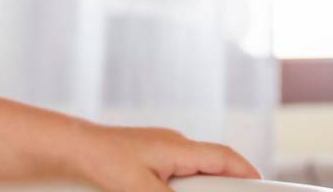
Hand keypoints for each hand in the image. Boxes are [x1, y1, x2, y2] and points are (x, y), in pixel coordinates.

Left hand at [75, 124, 260, 191]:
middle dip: (223, 188)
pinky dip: (180, 188)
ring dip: (197, 189)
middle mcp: (172, 145)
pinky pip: (174, 176)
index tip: (263, 188)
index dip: (248, 174)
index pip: (226, 158)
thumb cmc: (101, 159)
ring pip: (192, 174)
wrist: (70, 147)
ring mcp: (159, 152)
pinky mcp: (146, 161)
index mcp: (179, 146)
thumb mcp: (144, 189)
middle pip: (212, 168)